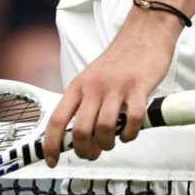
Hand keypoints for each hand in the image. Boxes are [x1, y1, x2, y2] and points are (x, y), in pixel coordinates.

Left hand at [41, 5, 178, 166]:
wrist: (144, 33)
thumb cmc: (119, 60)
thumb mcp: (92, 80)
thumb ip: (85, 105)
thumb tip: (80, 138)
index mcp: (78, 86)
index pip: (57, 120)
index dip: (51, 144)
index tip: (52, 161)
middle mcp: (93, 87)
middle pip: (80, 130)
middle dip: (85, 150)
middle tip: (94, 153)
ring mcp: (116, 88)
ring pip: (104, 129)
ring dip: (109, 144)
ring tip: (114, 141)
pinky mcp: (139, 88)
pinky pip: (133, 121)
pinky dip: (131, 134)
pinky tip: (131, 131)